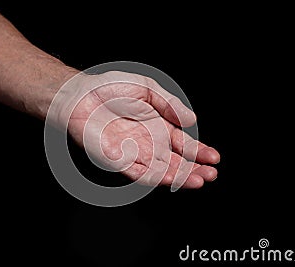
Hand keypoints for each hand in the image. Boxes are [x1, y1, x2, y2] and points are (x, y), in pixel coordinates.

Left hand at [53, 71, 219, 188]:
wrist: (80, 94)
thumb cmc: (109, 88)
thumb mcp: (148, 88)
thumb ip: (170, 104)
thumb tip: (193, 120)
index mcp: (158, 126)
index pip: (183, 144)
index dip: (199, 152)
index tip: (214, 158)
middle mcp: (149, 143)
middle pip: (176, 162)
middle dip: (194, 169)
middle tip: (211, 174)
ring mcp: (134, 154)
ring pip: (161, 171)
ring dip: (180, 178)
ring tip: (198, 180)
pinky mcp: (117, 161)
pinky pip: (138, 173)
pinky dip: (155, 178)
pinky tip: (169, 179)